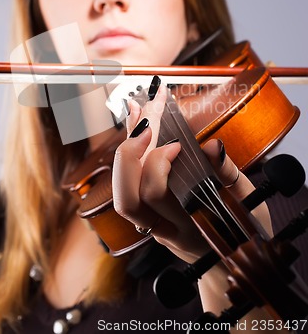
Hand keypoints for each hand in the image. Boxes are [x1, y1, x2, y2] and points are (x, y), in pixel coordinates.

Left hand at [112, 83, 271, 262]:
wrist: (230, 261)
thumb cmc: (244, 231)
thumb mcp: (248, 203)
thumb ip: (228, 175)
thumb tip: (212, 146)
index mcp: (190, 227)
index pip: (156, 195)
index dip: (157, 164)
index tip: (174, 141)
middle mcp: (165, 228)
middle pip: (128, 199)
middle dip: (130, 155)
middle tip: (146, 119)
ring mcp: (153, 225)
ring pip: (123, 194)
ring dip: (126, 151)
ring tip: (136, 110)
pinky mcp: (148, 216)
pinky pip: (130, 187)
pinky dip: (131, 154)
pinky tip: (138, 125)